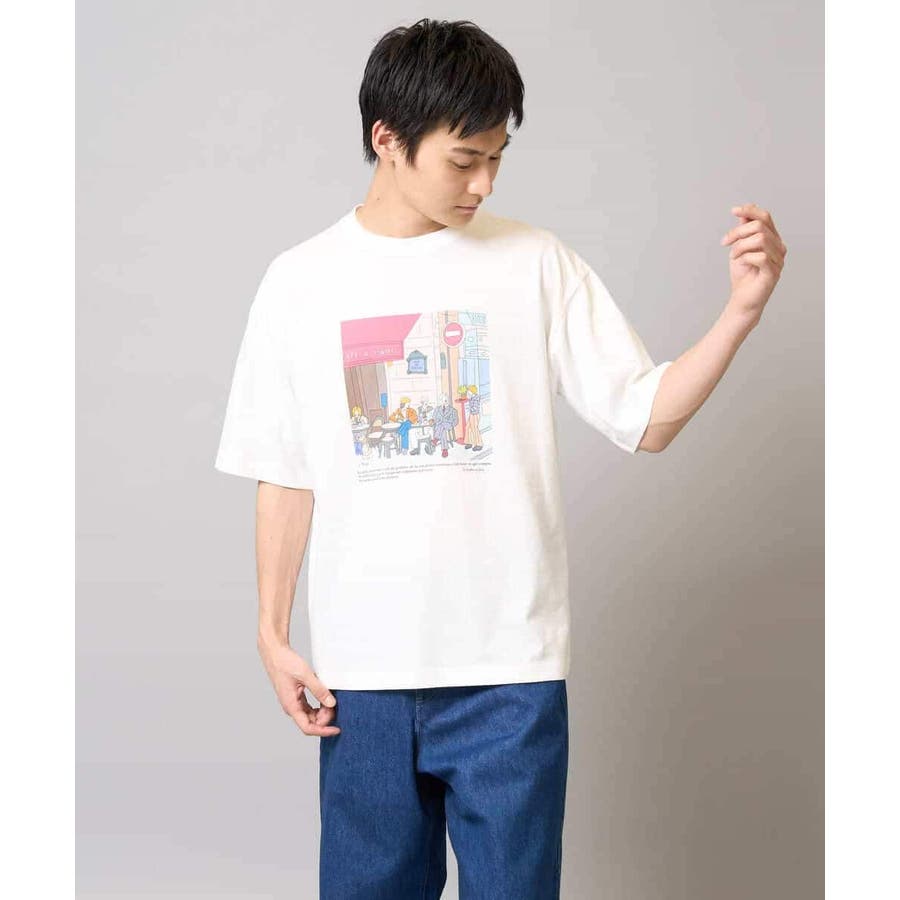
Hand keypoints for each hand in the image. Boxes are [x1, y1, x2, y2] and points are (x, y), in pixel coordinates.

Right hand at [257, 636, 340, 736]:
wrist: (275, 653)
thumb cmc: (285, 663)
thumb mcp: (306, 675)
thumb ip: (319, 690)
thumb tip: (331, 703)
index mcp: (291, 706)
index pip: (308, 727)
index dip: (323, 731)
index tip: (336, 729)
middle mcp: (291, 707)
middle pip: (311, 722)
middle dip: (324, 718)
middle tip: (334, 705)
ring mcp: (293, 703)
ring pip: (310, 715)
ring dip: (322, 712)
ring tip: (330, 699)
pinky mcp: (296, 697)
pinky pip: (309, 707)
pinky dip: (318, 705)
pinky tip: (324, 697)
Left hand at [720, 203, 786, 325]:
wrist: (742, 298)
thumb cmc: (743, 274)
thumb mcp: (740, 248)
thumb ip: (743, 231)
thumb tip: (742, 212)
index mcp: (772, 239)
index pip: (765, 217)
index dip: (750, 211)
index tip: (733, 210)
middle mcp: (779, 247)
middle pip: (760, 226)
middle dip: (737, 232)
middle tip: (725, 242)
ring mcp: (778, 260)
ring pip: (760, 239)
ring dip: (740, 246)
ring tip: (733, 256)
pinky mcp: (773, 272)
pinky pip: (761, 256)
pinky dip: (745, 257)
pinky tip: (740, 263)